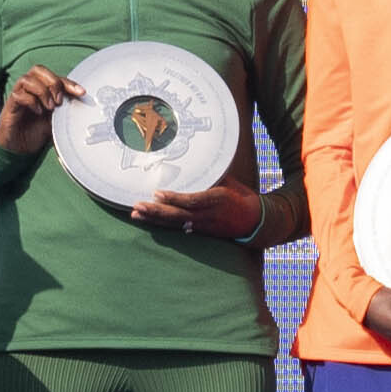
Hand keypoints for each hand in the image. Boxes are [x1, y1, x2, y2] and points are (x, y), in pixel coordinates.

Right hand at [0, 65, 73, 154]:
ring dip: (42, 91)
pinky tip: (38, 112)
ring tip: (50, 107)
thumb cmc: (36, 132)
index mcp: (42, 90)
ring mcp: (18, 96)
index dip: (69, 82)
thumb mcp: (56, 120)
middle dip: (53, 82)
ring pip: (26, 79)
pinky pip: (18, 94)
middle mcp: (29, 89)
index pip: (55, 77)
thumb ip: (65, 111)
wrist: (20, 148)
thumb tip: (81, 105)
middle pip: (38, 69)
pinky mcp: (10, 106)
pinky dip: (30, 101)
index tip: (81, 92)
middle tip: (59, 100)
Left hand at [127, 180, 258, 238]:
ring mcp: (203, 225)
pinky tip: (148, 221)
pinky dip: (162, 224)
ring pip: (175, 223)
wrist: (255, 221)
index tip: (157, 193)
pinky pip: (178, 228)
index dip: (174, 198)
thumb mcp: (229, 181)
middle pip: (178, 215)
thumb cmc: (241, 197)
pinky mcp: (200, 231)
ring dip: (154, 219)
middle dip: (156, 211)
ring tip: (136, 214)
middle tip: (137, 206)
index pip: (192, 200)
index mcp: (217, 199)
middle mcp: (208, 215)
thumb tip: (194, 160)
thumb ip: (211, 174)